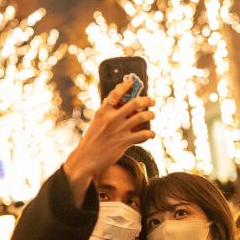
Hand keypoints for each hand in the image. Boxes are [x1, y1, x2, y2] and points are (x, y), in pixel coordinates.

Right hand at [65, 77, 155, 204]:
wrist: (87, 158)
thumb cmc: (91, 141)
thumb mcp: (96, 122)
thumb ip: (108, 114)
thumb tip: (125, 109)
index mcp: (103, 111)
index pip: (115, 93)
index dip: (125, 86)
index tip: (131, 81)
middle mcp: (112, 118)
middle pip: (135, 103)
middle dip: (146, 100)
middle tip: (151, 101)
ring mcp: (119, 130)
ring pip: (142, 117)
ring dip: (150, 115)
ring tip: (152, 115)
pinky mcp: (125, 142)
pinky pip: (143, 135)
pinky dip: (150, 134)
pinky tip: (151, 134)